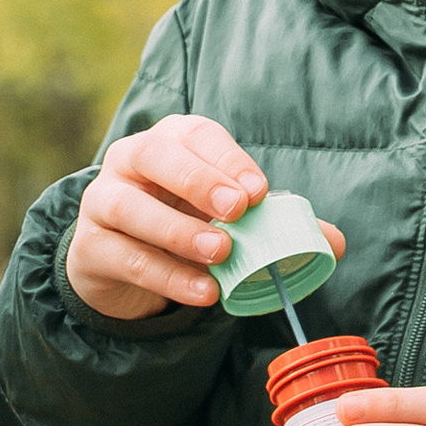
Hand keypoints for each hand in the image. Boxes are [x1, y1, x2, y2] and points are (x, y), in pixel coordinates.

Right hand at [64, 116, 343, 320]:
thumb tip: (335, 242)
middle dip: (198, 180)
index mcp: (171, 141)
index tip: (259, 191)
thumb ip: (276, 226)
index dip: (227, 159)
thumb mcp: (228, 219)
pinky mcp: (91, 248)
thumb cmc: (185, 224)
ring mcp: (102, 202)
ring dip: (178, 231)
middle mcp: (130, 161)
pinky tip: (203, 291)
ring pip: (129, 207)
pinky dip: (166, 276)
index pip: (195, 135)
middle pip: (154, 156)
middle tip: (237, 210)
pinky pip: (126, 258)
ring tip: (221, 253)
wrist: (122, 263)